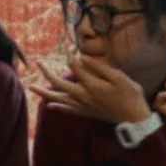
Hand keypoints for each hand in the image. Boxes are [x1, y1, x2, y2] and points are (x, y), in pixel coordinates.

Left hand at [27, 53, 152, 125]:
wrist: (134, 118)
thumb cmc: (130, 94)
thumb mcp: (118, 77)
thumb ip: (98, 67)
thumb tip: (81, 58)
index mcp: (91, 85)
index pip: (74, 66)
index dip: (71, 55)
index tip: (70, 47)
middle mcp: (83, 96)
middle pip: (59, 83)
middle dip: (47, 72)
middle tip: (38, 63)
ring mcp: (82, 106)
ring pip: (58, 99)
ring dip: (44, 92)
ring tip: (32, 87)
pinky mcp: (85, 113)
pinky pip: (67, 110)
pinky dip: (57, 107)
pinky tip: (49, 106)